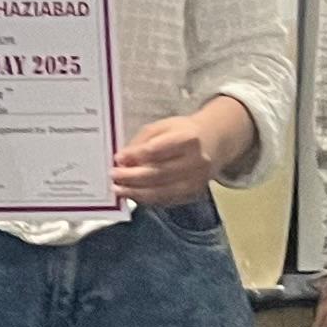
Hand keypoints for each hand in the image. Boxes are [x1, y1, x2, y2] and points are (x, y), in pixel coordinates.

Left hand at [112, 101, 251, 209]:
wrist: (213, 144)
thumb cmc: (183, 133)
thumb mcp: (162, 127)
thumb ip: (142, 142)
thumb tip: (122, 159)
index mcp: (189, 139)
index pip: (156, 151)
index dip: (135, 156)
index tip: (117, 158)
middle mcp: (197, 162)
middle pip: (158, 174)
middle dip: (131, 177)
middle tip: (113, 176)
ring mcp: (197, 181)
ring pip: (161, 191)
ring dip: (136, 192)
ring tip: (119, 189)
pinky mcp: (194, 194)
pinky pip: (166, 200)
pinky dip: (147, 199)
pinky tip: (133, 195)